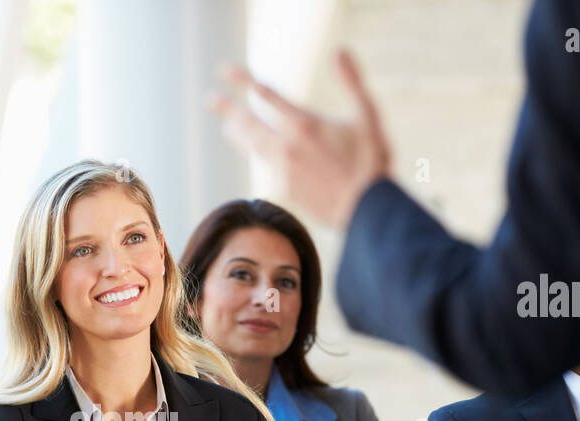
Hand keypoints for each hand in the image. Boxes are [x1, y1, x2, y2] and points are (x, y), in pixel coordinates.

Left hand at [208, 50, 391, 227]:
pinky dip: (257, 154)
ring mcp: (282, 169)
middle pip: (247, 122)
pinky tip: (256, 151)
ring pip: (250, 145)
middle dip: (226, 108)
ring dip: (236, 132)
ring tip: (226, 124)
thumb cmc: (370, 162)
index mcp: (305, 123)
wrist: (365, 211)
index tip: (224, 71)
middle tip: (209, 100)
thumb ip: (351, 82)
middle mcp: (287, 145)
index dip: (242, 80)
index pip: (265, 94)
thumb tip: (339, 50)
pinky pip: (264, 166)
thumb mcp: (367, 116)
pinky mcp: (284, 188)